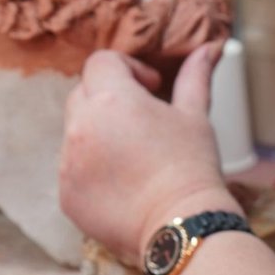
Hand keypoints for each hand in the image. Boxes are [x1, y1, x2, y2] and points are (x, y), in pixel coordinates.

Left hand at [58, 43, 239, 263]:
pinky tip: (124, 183)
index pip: (100, 62)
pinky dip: (92, 169)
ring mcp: (68, 163)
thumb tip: (208, 48)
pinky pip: (72, 168)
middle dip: (109, 99)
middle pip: (83, 94)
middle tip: (142, 120)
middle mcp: (81, 126)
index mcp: (112, 99)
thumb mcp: (195, 115)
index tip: (150, 88)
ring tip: (134, 156)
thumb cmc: (192, 166)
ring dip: (98, 134)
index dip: (127, 68)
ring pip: (75, 132)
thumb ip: (195, 76)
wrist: (181, 226)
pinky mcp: (66, 195)